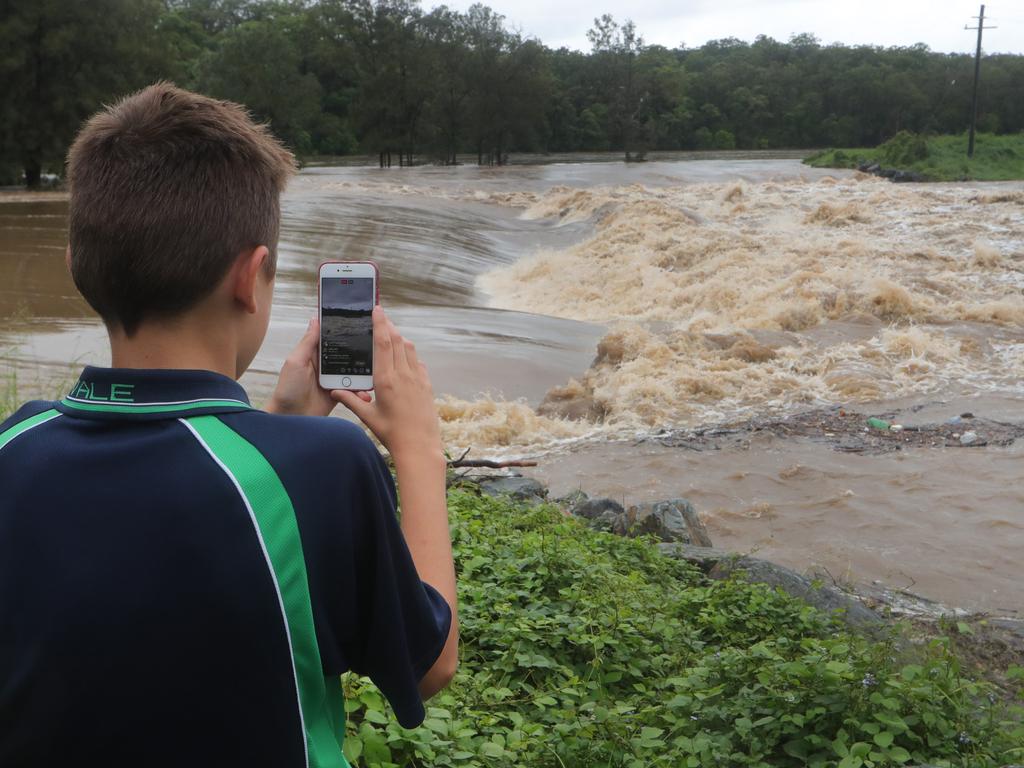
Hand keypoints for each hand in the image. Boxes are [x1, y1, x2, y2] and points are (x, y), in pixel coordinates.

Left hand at [265, 317, 369, 416]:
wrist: (289, 418)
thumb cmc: (287, 389)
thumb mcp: (296, 361)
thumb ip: (308, 342)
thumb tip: (315, 319)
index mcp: (315, 353)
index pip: (333, 337)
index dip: (345, 330)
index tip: (361, 322)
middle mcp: (326, 364)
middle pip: (348, 353)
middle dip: (361, 353)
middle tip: (375, 350)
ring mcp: (334, 379)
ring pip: (354, 371)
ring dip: (363, 373)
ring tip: (373, 373)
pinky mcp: (339, 392)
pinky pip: (354, 389)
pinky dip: (360, 391)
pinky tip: (365, 392)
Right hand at [332, 306, 442, 460]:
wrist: (420, 447)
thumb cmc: (392, 434)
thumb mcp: (368, 417)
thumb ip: (351, 401)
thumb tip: (334, 390)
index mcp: (386, 380)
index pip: (384, 343)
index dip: (380, 323)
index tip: (377, 310)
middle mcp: (404, 375)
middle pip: (398, 340)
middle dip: (389, 326)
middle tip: (380, 317)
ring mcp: (418, 379)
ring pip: (410, 348)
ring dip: (400, 338)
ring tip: (390, 334)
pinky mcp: (427, 385)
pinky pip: (418, 362)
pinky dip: (410, 354)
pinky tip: (404, 358)